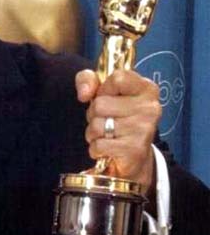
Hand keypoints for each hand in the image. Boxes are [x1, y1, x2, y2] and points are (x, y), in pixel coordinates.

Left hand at [75, 69, 161, 190]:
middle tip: (107, 121)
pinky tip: (109, 149)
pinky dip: (96, 149)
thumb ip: (88, 80)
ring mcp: (143, 129)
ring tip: (108, 135)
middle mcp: (150, 108)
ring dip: (94, 133)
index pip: (117, 77)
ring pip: (97, 125)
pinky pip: (98, 145)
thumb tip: (84, 93)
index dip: (103, 89)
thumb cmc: (117, 119)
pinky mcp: (134, 150)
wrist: (133, 157)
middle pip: (100, 104)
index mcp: (146, 89)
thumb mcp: (103, 92)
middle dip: (94, 115)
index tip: (108, 98)